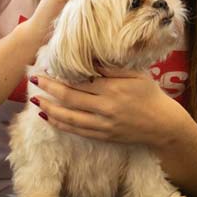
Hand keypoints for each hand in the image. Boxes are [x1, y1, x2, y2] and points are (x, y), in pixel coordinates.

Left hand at [31, 68, 189, 147]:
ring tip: (35, 102)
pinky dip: (61, 125)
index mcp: (113, 89)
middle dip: (49, 89)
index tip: (46, 68)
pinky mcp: (103, 136)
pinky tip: (50, 118)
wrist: (163, 125)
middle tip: (33, 81)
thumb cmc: (151, 95)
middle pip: (69, 98)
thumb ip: (112, 69)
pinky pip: (77, 131)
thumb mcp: (135, 75)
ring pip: (69, 118)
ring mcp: (103, 125)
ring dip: (50, 109)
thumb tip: (89, 60)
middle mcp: (105, 107)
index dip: (60, 76)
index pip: (79, 81)